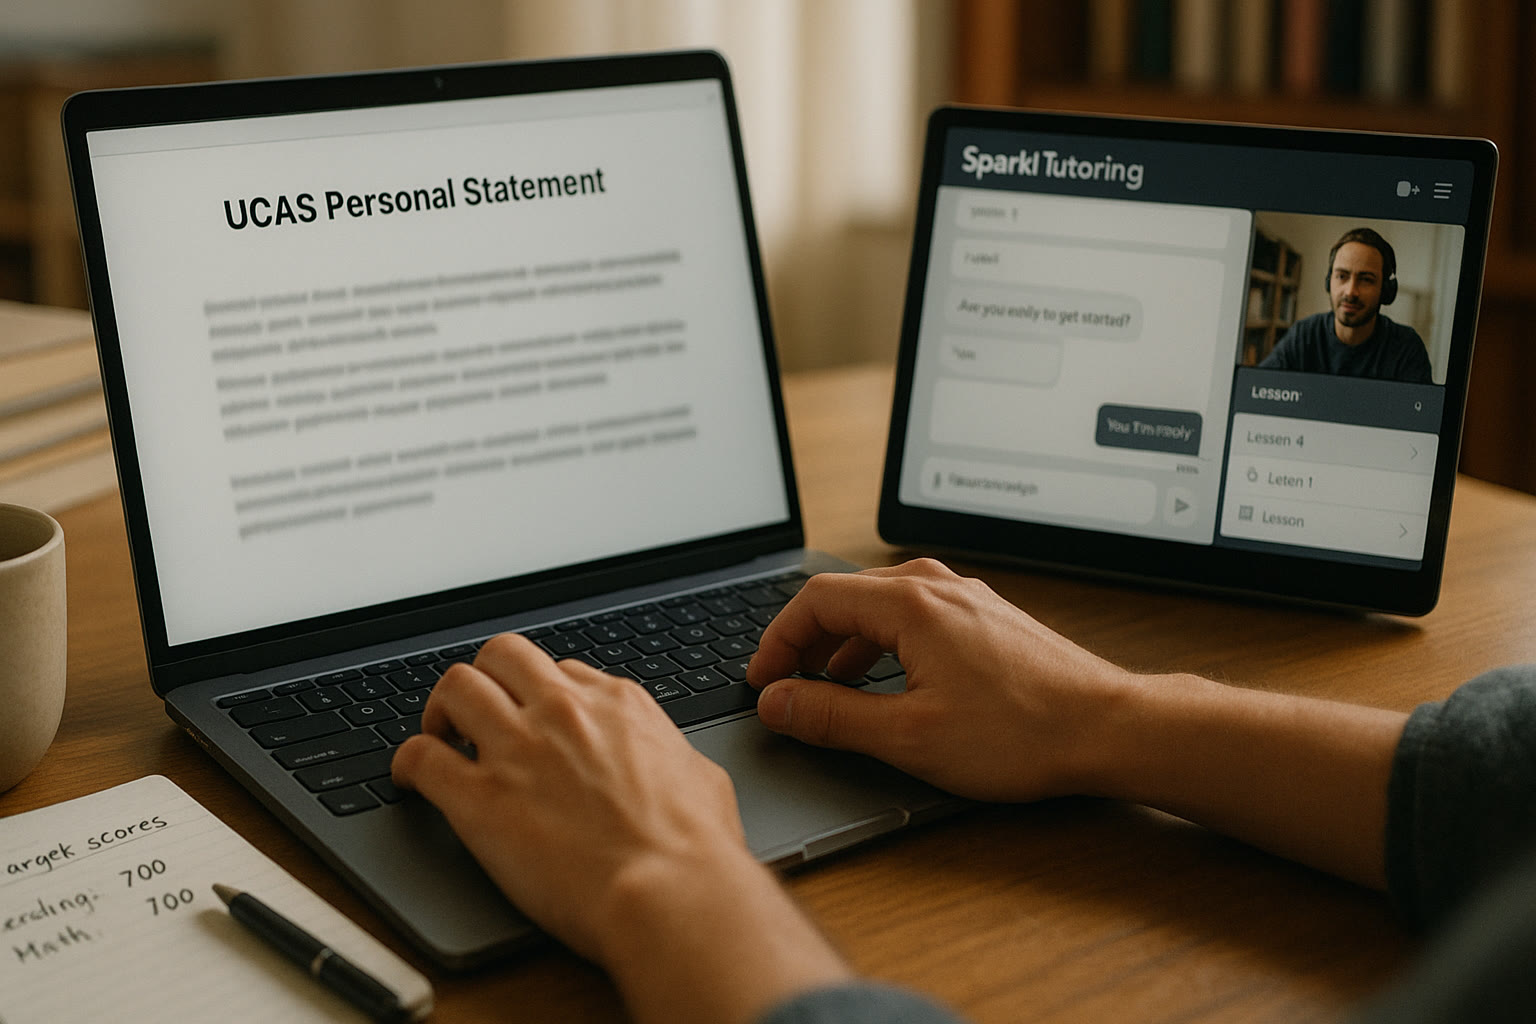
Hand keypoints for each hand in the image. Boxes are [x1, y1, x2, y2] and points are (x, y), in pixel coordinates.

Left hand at [390, 634, 747, 959]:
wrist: (669, 892)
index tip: (535, 718)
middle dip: (486, 678)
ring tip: (439, 736)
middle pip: (502, 655)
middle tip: (477, 712)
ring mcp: (518, 750)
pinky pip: (421, 756)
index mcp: (617, 704)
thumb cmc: (695, 848)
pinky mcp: (480, 799)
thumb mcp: (700, 776)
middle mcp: (563, 712)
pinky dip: (407, 762)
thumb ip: (671, 755)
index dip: (541, 695)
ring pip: (455, 687)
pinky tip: (408, 779)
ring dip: (441, 709)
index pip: (561, 671)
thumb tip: (671, 762)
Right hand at [749, 558, 1404, 887]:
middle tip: (786, 684)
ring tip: (829, 687)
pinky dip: (882, 643)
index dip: (777, 640)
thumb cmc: (1021, 733)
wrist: (1107, 729)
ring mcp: (965, 599)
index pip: (815, 599)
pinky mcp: (986, 618)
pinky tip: (888, 682)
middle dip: (806, 640)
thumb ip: (832, 716)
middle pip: (845, 595)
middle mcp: (937, 587)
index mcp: (910, 604)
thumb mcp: (908, 736)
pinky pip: (914, 615)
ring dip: (844, 642)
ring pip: (880, 604)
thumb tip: (778, 702)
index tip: (762, 680)